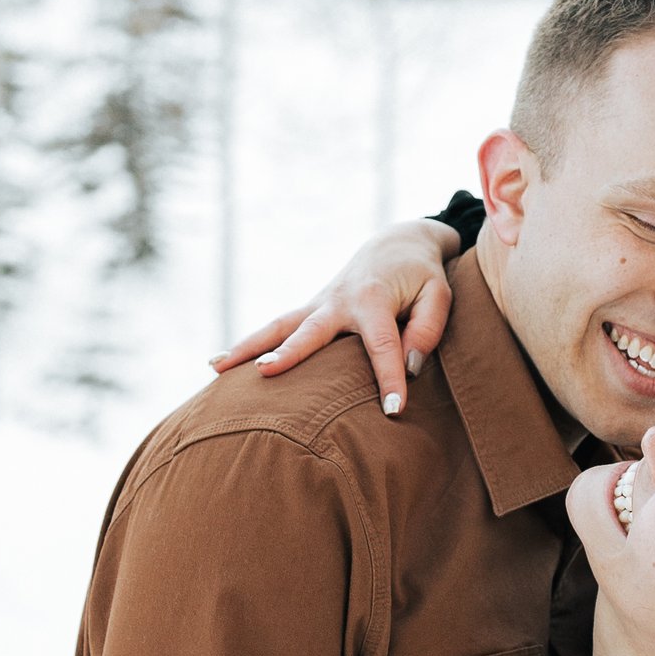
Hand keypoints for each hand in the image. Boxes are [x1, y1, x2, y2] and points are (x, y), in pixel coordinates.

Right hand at [212, 220, 460, 415]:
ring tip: (214, 368)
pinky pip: (276, 329)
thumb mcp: (439, 294)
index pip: (382, 346)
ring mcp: (318, 304)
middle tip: (268, 373)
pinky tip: (219, 366)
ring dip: (247, 347)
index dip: (389, 378)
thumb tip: (408, 366)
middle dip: (290, 353)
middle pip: (308, 331)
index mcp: (373, 299)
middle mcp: (338, 300)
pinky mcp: (309, 311)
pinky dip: (249, 345)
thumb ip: (428, 328)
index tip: (393, 410)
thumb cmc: (422, 276)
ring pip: (277, 327)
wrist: (396, 244)